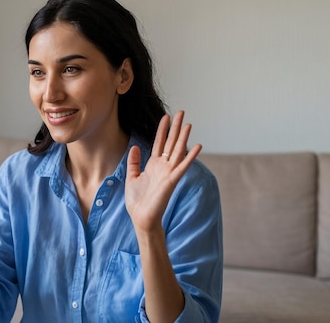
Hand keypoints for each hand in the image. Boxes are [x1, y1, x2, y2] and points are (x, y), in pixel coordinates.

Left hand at [125, 111, 201, 232]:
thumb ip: (134, 162)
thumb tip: (135, 146)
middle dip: (175, 128)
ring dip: (183, 137)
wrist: (141, 218)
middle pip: (171, 143)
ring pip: (178, 151)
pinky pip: (182, 167)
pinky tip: (198, 146)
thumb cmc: (137, 201)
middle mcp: (163, 167)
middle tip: (181, 112)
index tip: (166, 117)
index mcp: (154, 165)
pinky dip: (190, 156)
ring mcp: (169, 173)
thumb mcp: (131, 177)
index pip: (159, 143)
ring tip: (188, 123)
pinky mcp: (172, 181)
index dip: (162, 130)